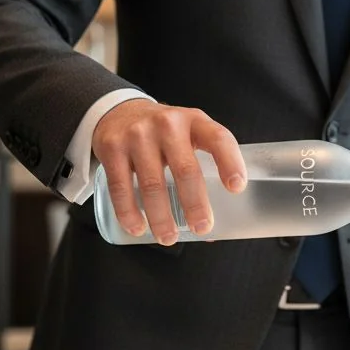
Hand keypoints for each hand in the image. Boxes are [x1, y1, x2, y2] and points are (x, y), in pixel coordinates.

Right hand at [92, 99, 245, 244]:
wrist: (120, 111)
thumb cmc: (164, 132)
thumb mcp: (188, 135)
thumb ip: (201, 169)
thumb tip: (211, 230)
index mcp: (194, 121)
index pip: (218, 138)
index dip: (230, 162)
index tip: (236, 188)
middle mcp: (167, 124)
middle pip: (185, 169)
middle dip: (195, 204)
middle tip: (201, 228)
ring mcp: (138, 135)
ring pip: (152, 184)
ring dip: (161, 216)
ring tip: (168, 237)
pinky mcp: (112, 147)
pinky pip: (121, 186)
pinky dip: (129, 212)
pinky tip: (137, 227)